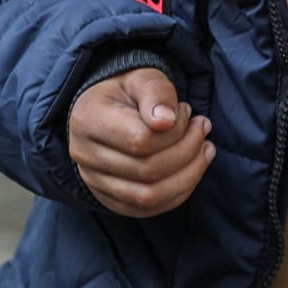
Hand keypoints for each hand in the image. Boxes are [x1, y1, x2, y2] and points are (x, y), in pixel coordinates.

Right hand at [68, 66, 213, 216]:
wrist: (109, 108)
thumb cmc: (129, 91)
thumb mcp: (143, 77)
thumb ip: (156, 93)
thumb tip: (167, 121)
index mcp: (87, 119)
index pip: (140, 140)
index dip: (175, 131)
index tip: (188, 111)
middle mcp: (83, 155)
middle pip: (147, 171)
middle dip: (187, 151)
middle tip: (202, 128)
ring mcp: (93, 182)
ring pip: (149, 196)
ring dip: (189, 175)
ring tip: (204, 148)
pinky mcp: (109, 199)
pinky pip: (148, 210)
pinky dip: (179, 192)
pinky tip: (193, 168)